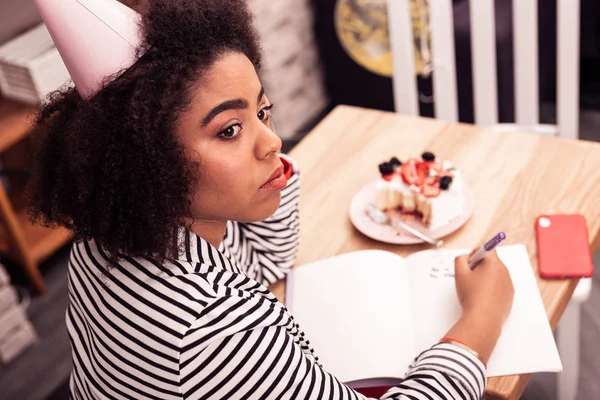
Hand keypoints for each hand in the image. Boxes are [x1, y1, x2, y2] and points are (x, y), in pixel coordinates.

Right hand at [442, 249, 514, 363]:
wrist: (483, 319)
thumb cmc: (472, 296)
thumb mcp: (459, 273)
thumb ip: (460, 259)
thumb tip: (466, 257)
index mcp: (494, 264)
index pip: (488, 249)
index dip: (476, 253)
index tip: (470, 263)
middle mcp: (505, 272)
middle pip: (492, 262)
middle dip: (480, 266)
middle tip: (469, 277)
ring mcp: (509, 285)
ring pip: (495, 275)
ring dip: (486, 278)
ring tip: (475, 290)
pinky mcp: (509, 296)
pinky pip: (500, 287)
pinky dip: (491, 289)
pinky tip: (482, 298)